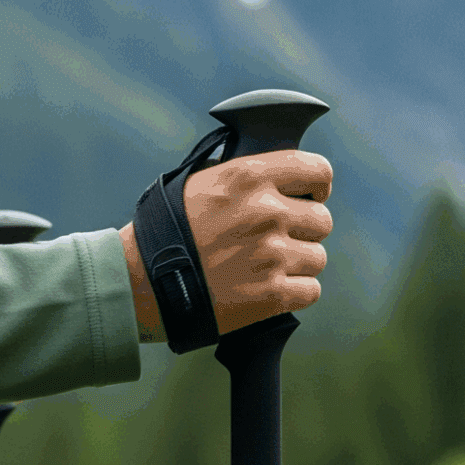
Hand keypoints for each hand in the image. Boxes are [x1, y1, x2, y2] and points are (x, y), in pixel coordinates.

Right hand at [121, 150, 332, 341]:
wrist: (142, 281)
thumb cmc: (166, 230)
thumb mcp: (200, 182)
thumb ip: (244, 176)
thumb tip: (278, 174)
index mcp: (250, 177)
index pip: (318, 170)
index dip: (318, 185)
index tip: (311, 195)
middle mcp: (267, 212)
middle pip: (322, 219)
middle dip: (304, 230)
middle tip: (280, 239)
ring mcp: (272, 255)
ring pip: (317, 257)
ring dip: (299, 263)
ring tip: (268, 266)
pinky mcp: (272, 294)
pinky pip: (311, 290)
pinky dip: (295, 292)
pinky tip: (270, 287)